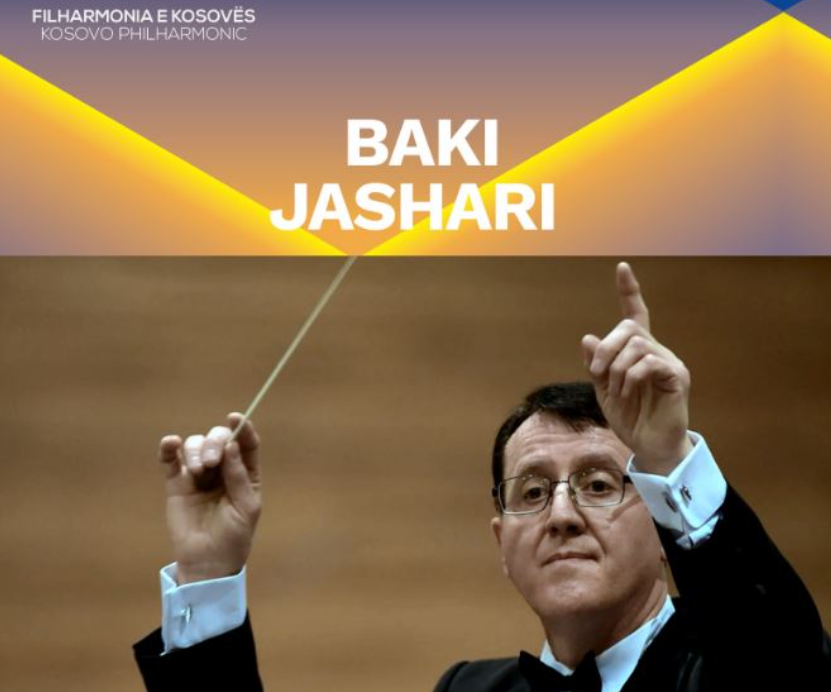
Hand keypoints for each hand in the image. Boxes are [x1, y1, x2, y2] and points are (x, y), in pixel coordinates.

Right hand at [158, 413, 261, 584]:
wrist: (208, 563)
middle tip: (212, 462)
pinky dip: (169, 448)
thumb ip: (239, 476)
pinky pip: (170, 460)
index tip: (235, 418)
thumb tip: (231, 446)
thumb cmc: (234, 536)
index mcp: (245, 473)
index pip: (246, 443)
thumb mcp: (246, 507)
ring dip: (197, 450)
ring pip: (195, 445)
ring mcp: (199, 474)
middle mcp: (223, 468)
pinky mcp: (177, 483)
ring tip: (199, 471)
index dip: (242, 427)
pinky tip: (170, 444)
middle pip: (219, 439)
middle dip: (215, 443)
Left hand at [581, 263, 692, 475]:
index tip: (622, 267)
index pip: (635, 313)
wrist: (648, 445)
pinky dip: (631, 377)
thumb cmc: (629, 418)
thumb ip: (596, 364)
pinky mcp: (678, 376)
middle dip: (606, 348)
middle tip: (596, 373)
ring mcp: (669, 362)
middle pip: (628, 328)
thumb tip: (587, 338)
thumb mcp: (603, 389)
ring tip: (616, 391)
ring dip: (617, 368)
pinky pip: (649, 362)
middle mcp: (656, 350)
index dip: (629, 290)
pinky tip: (628, 393)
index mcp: (638, 351)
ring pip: (637, 345)